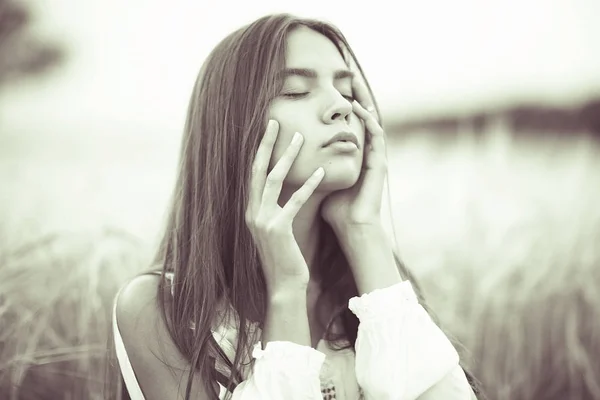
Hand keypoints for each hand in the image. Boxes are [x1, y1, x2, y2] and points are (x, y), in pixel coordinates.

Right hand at [246, 120, 324, 292]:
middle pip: (257, 169)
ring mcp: (262, 220)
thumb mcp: (275, 229)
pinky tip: (321, 172)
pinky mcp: (278, 229)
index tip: (266, 131)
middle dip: (266, 144)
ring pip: (273, 179)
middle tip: (274, 122)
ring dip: (287, 156)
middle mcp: (252, 212)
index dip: (258, 151)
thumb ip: (275, 209)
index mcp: (251, 210)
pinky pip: (294, 201)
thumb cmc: (284, 257)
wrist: (283, 284)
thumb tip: (284, 189)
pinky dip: (308, 185)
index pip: (252, 174)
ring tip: (300, 138)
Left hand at [321, 79, 387, 229]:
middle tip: (349, 74)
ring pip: (372, 121)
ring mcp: (375, 157)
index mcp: (354, 156)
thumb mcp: (320, 182)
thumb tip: (291, 160)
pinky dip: (368, 120)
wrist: (352, 228)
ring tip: (355, 82)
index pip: (350, 124)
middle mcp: (366, 153)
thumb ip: (313, 169)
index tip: (336, 88)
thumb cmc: (335, 210)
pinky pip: (376, 135)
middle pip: (363, 118)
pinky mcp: (379, 163)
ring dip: (365, 101)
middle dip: (357, 95)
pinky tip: (359, 108)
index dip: (344, 106)